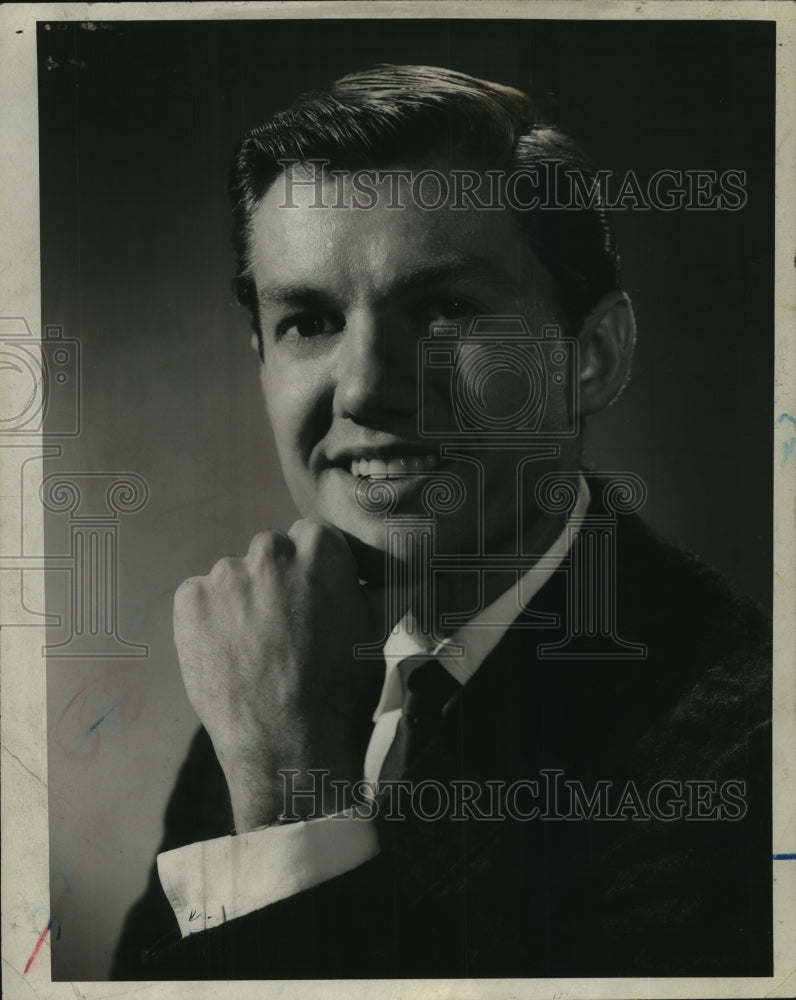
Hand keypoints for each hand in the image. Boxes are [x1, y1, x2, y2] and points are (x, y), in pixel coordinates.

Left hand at [173, 519, 384, 831]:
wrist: (289, 744)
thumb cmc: (342, 686)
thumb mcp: (376, 628)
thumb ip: (381, 587)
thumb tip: (398, 570)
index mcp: (319, 547)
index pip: (312, 539)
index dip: (313, 573)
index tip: (314, 603)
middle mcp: (270, 550)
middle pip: (271, 554)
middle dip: (277, 583)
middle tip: (285, 630)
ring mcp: (225, 574)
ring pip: (235, 578)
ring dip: (242, 602)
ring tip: (255, 649)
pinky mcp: (190, 600)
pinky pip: (200, 599)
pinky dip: (209, 620)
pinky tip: (227, 654)